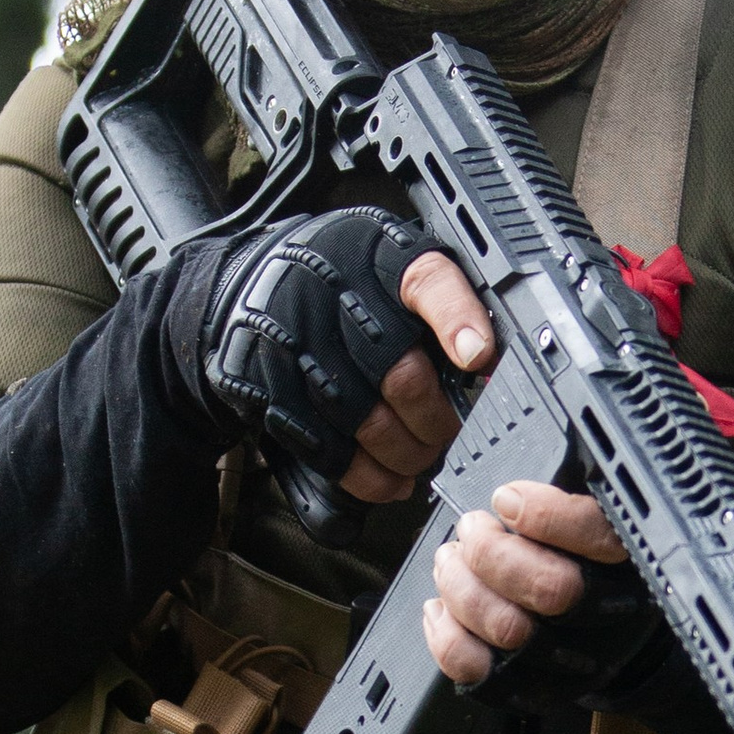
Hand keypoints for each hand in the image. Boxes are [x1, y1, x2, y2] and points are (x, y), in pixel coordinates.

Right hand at [197, 221, 495, 502]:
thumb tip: (489, 367)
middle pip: (403, 374)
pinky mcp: (270, 389)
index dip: (458, 322)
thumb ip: (440, 306)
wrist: (243, 287)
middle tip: (451, 432)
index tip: (479, 358)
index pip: (428, 282)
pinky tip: (390, 478)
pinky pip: (330, 450)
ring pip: (369, 422)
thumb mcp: (391, 266)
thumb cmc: (341, 284)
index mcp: (377, 254)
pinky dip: (370, 477)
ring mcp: (296, 344)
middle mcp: (334, 294)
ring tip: (421, 456)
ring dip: (408, 454)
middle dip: (438, 419)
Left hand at [423, 482, 630, 686]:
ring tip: (450, 560)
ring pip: (505, 627)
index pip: (598, 535)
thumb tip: (510, 498)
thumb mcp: (590, 520)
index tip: (506, 500)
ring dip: (459, 585)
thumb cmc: (585, 567)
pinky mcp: (525, 687)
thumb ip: (562, 502)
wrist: (606, 643)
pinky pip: (475, 667)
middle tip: (471, 529)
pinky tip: (441, 607)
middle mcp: (604, 618)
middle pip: (550, 589)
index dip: (544, 515)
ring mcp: (564, 660)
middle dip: (491, 552)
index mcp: (628, 564)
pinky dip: (444, 633)